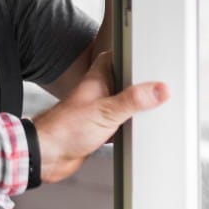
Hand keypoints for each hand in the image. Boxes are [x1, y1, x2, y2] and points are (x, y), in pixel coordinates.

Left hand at [32, 51, 166, 182]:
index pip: (116, 57)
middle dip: (140, 83)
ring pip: (124, 104)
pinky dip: (131, 127)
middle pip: (125, 81)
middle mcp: (99, 93)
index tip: (151, 53)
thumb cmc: (64, 128)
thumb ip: (133, 100)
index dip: (132, 53)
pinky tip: (139, 131)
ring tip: (155, 107)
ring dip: (136, 108)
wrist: (48, 155)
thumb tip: (158, 90)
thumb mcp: (106, 111)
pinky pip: (121, 124)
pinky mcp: (100, 130)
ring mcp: (99, 111)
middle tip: (160, 83)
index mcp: (97, 79)